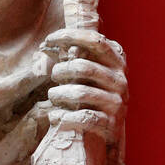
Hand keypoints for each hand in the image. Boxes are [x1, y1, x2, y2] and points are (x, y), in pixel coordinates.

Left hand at [42, 28, 126, 146]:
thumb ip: (74, 56)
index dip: (70, 36)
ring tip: (52, 96)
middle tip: (53, 75)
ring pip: (80, 93)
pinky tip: (54, 116)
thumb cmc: (93, 92)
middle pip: (83, 67)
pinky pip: (83, 117)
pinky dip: (64, 117)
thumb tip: (45, 45)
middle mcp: (119, 80)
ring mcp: (116, 102)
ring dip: (58, 94)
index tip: (48, 39)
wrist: (108, 129)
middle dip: (60, 70)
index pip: (95, 40)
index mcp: (116, 61)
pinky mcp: (110, 123)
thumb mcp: (89, 71)